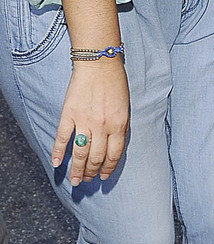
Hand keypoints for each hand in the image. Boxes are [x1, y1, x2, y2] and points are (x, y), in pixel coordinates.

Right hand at [52, 59, 129, 187]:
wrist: (99, 63)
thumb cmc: (115, 83)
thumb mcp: (126, 107)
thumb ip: (121, 127)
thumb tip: (114, 146)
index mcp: (119, 125)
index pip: (114, 155)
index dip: (108, 168)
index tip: (103, 177)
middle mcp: (102, 127)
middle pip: (96, 157)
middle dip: (92, 172)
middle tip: (87, 180)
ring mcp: (84, 121)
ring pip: (80, 153)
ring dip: (77, 169)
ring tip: (75, 180)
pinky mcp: (69, 115)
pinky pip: (62, 138)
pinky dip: (58, 152)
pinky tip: (56, 163)